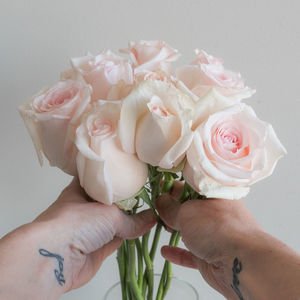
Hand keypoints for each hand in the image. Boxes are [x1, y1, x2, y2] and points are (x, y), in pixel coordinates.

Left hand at [0, 178, 155, 299]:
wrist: (56, 258)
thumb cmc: (75, 223)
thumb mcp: (109, 215)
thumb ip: (133, 219)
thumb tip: (152, 218)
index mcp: (82, 189)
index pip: (101, 179)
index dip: (116, 175)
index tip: (133, 171)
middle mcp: (86, 207)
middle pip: (112, 201)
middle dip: (129, 198)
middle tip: (147, 190)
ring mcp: (92, 227)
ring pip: (117, 220)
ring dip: (132, 218)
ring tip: (152, 208)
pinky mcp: (99, 246)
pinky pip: (119, 238)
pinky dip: (131, 234)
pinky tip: (146, 227)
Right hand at [156, 181, 299, 299]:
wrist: (242, 263)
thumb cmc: (218, 228)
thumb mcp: (187, 212)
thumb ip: (170, 208)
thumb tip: (159, 201)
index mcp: (214, 194)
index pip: (190, 185)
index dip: (173, 187)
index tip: (158, 189)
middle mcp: (216, 212)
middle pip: (189, 207)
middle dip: (172, 209)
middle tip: (156, 208)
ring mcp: (214, 234)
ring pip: (190, 229)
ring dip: (175, 228)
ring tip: (160, 226)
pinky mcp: (210, 254)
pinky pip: (191, 252)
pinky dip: (178, 251)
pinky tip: (165, 251)